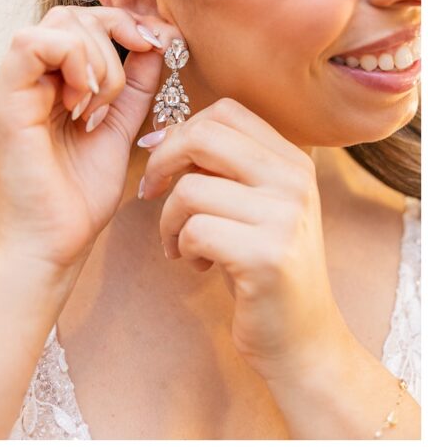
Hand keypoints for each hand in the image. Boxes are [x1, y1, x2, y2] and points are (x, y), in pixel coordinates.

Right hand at [0, 5, 177, 269]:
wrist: (55, 243)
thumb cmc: (79, 197)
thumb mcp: (120, 128)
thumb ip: (134, 86)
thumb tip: (157, 41)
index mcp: (51, 83)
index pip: (80, 22)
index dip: (122, 22)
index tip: (157, 43)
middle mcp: (27, 79)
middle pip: (68, 15)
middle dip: (114, 34)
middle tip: (130, 78)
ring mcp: (12, 88)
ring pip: (54, 25)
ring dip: (97, 57)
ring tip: (102, 104)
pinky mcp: (5, 102)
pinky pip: (31, 45)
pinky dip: (71, 62)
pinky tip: (84, 103)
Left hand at [139, 97, 349, 382]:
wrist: (300, 338)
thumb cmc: (259, 264)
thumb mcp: (250, 204)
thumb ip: (219, 165)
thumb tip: (161, 132)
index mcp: (292, 160)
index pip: (225, 111)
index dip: (180, 130)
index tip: (160, 161)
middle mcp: (295, 181)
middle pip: (203, 136)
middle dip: (161, 162)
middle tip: (149, 192)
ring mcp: (285, 218)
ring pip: (190, 189)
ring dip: (168, 219)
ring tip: (180, 243)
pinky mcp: (267, 257)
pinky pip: (194, 230)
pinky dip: (181, 246)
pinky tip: (195, 263)